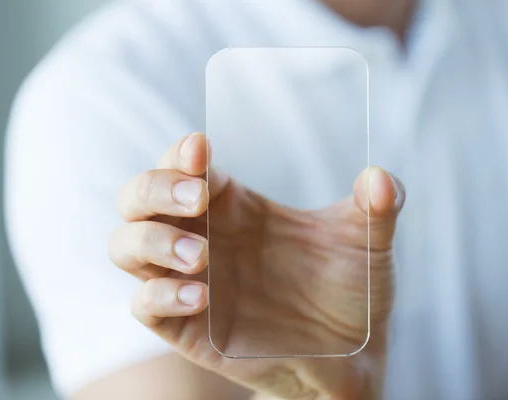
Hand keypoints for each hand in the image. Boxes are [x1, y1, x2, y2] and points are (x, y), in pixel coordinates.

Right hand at [108, 132, 404, 398]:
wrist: (352, 354)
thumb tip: (381, 178)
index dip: (180, 152)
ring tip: (200, 254)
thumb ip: (379, 205)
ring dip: (150, 240)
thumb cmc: (351, 290)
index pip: (182, 165)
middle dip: (154, 188)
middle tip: (197, 196)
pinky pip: (144, 304)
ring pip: (126, 246)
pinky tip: (199, 295)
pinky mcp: (187, 326)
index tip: (203, 147)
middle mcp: (205, 237)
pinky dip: (160, 294)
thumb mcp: (368, 241)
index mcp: (236, 207)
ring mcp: (189, 281)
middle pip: (137, 198)